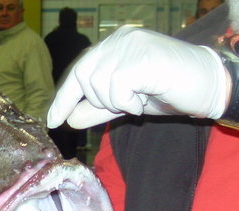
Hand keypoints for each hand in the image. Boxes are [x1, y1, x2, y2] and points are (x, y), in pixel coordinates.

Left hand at [47, 26, 228, 128]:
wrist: (205, 87)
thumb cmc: (166, 92)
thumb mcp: (123, 103)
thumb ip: (96, 109)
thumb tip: (70, 119)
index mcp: (112, 46)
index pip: (78, 72)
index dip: (63, 99)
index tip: (53, 121)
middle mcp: (118, 40)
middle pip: (83, 76)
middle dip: (97, 100)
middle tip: (124, 105)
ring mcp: (130, 45)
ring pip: (98, 83)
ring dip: (116, 102)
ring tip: (139, 99)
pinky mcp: (142, 56)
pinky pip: (117, 86)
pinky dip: (128, 102)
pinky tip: (144, 99)